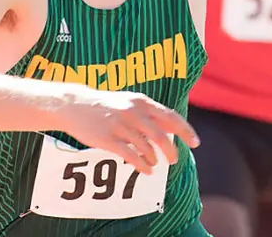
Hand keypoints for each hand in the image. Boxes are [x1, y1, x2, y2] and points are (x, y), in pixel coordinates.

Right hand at [61, 89, 199, 175]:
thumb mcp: (130, 102)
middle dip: (171, 150)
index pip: (170, 117)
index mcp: (141, 102)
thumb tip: (172, 128)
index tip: (195, 143)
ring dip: (154, 158)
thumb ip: (150, 114)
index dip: (185, 131)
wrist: (76, 104)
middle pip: (160, 135)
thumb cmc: (107, 105)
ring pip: (146, 147)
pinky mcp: (108, 139)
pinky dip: (142, 165)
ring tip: (154, 163)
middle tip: (174, 160)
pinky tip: (146, 170)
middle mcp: (133, 112)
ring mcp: (120, 126)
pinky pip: (131, 156)